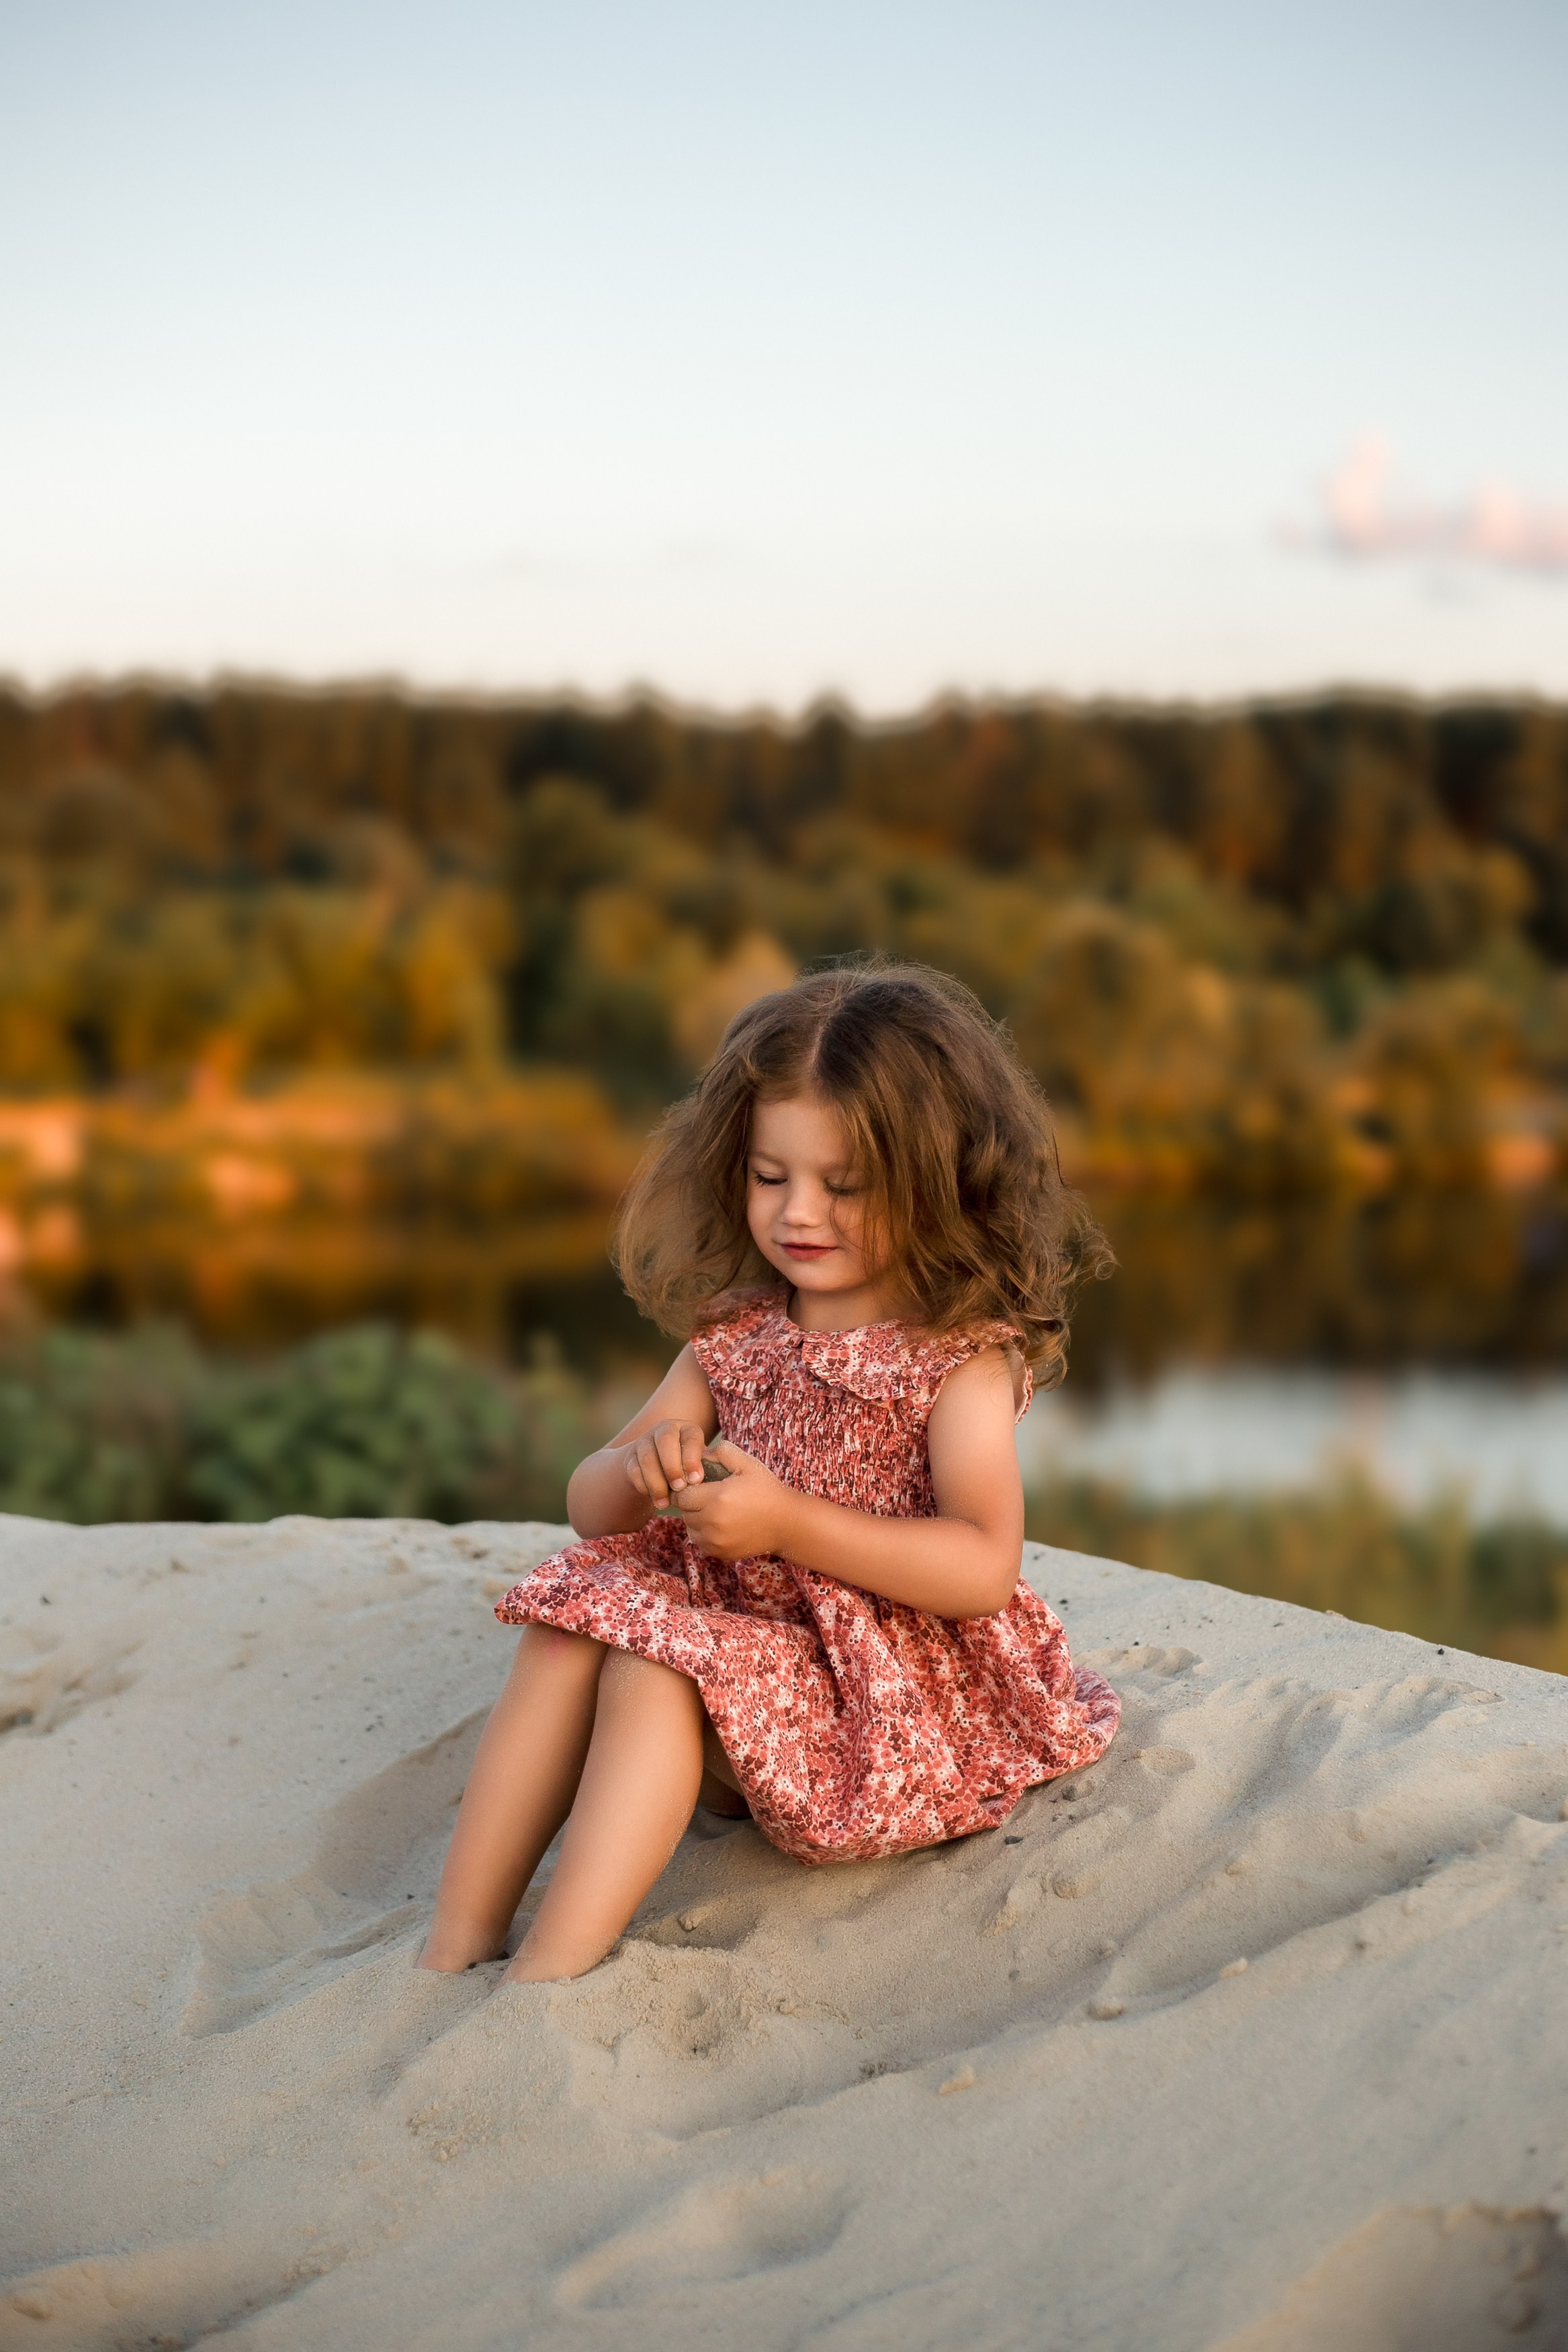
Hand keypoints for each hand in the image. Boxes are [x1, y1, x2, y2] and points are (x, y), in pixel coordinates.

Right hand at [621, 1419, 709, 1509]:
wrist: (659, 1467)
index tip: (696, 1480)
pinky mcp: (631, 1456)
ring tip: (665, 1503)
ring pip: (647, 1458)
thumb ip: (703, 1468)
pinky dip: (644, 1486)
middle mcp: (665, 1430)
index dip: (692, 1459)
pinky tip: (655, 1499)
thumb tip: (705, 1483)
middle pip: (665, 1441)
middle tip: (679, 1488)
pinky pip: (634, 1470)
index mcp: (687, 1429)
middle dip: (672, 1467)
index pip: (690, 1438)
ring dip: (656, 1482)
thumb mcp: (699, 1464)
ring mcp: (645, 1441)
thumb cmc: (688, 1468)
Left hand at [674, 1440, 790, 1559]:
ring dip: (697, 1519)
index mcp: (717, 1498)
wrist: (786, 1523)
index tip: (701, 1484)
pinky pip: (699, 1542)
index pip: (682, 1494)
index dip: (689, 1488)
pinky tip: (720, 1524)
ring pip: (690, 1527)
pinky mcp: (719, 1553)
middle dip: (692, 1503)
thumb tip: (699, 1454)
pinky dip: (704, 1534)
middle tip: (710, 1496)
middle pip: (684, 1512)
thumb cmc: (766, 1490)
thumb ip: (722, 1451)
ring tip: (715, 1510)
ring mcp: (715, 1541)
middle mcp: (713, 1522)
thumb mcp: (748, 1464)